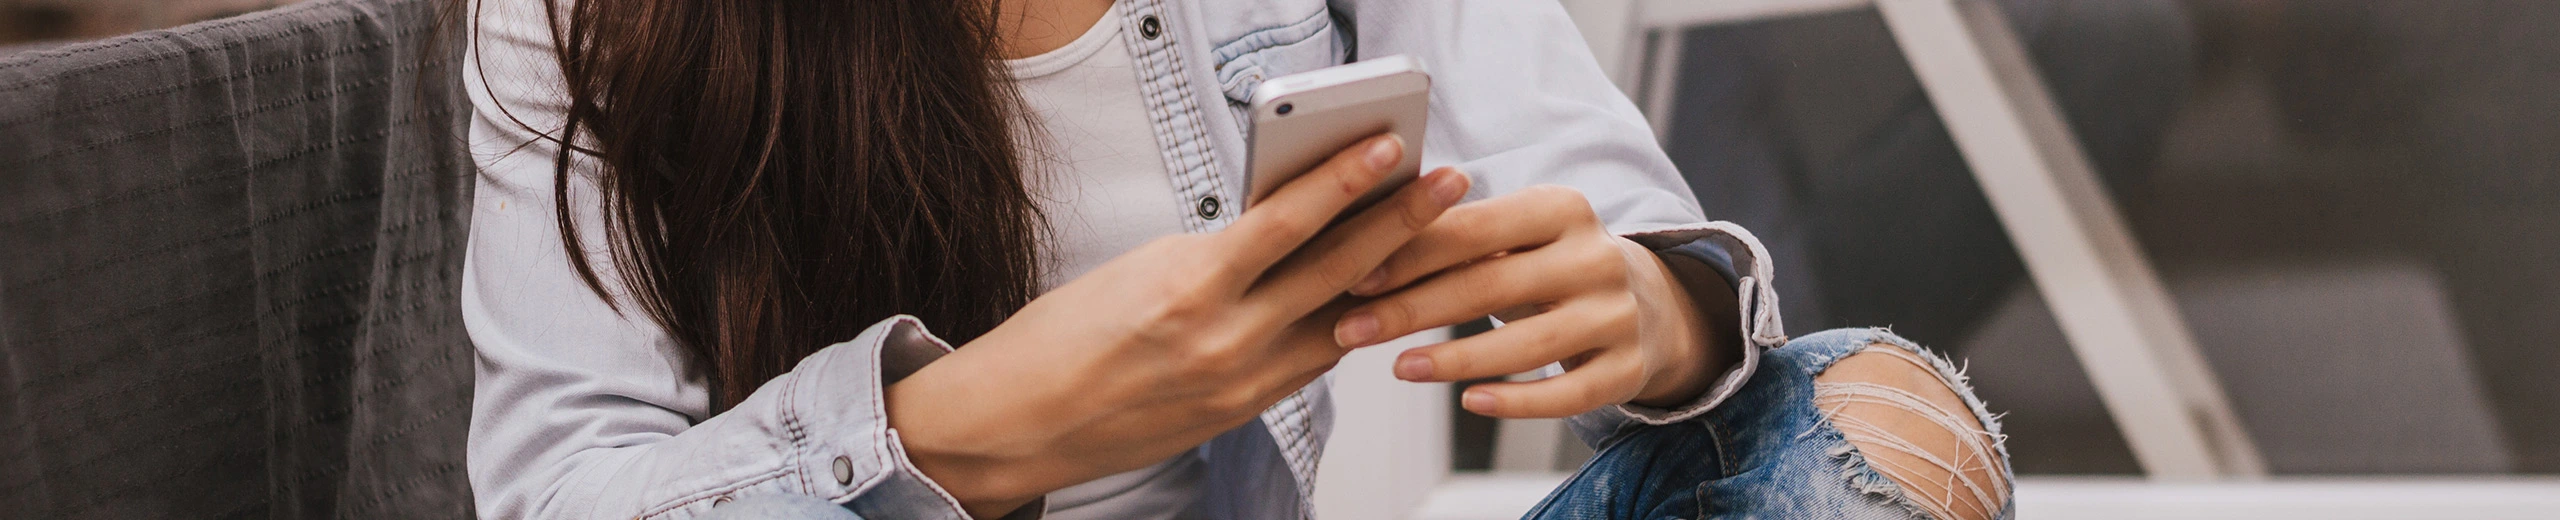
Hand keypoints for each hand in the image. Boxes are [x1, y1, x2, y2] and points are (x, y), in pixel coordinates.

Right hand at [885, 136, 1471, 516]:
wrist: (1019, 423)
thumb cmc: (1061, 338)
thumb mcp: (1140, 267)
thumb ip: (1219, 251)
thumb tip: (1283, 223)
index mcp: (1188, 286)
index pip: (1287, 221)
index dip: (1346, 180)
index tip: (1389, 145)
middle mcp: (1223, 338)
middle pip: (1335, 271)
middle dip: (1399, 221)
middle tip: (1447, 184)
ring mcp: (1239, 382)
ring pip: (1339, 321)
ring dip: (1389, 277)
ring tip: (1429, 240)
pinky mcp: (1241, 412)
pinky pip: (1310, 361)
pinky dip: (1343, 323)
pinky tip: (1372, 295)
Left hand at [1334, 180, 1732, 418]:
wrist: (1650, 304)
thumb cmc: (1549, 264)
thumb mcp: (1517, 235)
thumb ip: (1456, 233)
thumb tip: (1358, 236)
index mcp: (1562, 209)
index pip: (1476, 228)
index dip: (1412, 252)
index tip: (1354, 275)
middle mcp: (1595, 257)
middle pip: (1491, 286)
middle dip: (1413, 308)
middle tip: (1351, 329)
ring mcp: (1617, 315)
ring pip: (1526, 345)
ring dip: (1454, 360)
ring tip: (1398, 368)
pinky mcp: (1627, 368)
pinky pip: (1565, 394)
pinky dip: (1516, 401)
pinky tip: (1468, 403)